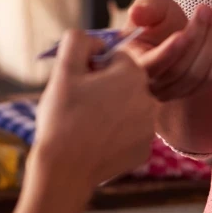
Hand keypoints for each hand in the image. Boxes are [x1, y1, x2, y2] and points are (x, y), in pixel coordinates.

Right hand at [33, 30, 155, 188]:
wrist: (63, 172)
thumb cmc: (62, 117)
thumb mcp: (64, 69)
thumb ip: (78, 40)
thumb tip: (95, 41)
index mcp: (133, 74)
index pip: (114, 58)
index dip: (93, 68)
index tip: (79, 85)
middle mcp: (149, 98)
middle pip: (123, 81)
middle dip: (104, 87)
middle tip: (80, 104)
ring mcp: (149, 128)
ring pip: (127, 106)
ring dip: (110, 109)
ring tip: (86, 124)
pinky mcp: (144, 151)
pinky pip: (129, 132)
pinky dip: (115, 134)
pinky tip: (96, 142)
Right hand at [127, 0, 211, 101]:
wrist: (170, 35)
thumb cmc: (156, 21)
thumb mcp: (150, 9)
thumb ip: (145, 8)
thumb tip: (136, 14)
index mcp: (132, 63)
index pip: (150, 66)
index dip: (168, 52)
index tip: (181, 33)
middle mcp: (150, 84)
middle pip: (179, 69)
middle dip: (196, 36)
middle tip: (205, 9)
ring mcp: (171, 92)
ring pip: (198, 74)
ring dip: (211, 41)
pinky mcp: (192, 91)